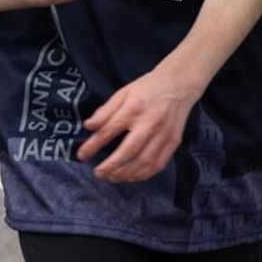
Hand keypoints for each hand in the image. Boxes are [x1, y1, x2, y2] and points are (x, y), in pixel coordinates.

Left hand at [77, 66, 198, 182]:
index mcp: (134, 108)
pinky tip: (131, 176)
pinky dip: (143, 175)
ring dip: (126, 174)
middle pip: (128, 151)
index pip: (109, 130)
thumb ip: (106, 111)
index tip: (81, 155)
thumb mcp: (123, 92)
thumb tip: (89, 126)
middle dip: (110, 166)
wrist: (179, 84)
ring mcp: (164, 134)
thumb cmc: (148, 88)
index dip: (93, 145)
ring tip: (112, 177)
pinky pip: (158, 164)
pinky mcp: (173, 142)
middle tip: (98, 173)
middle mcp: (150, 123)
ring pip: (143, 162)